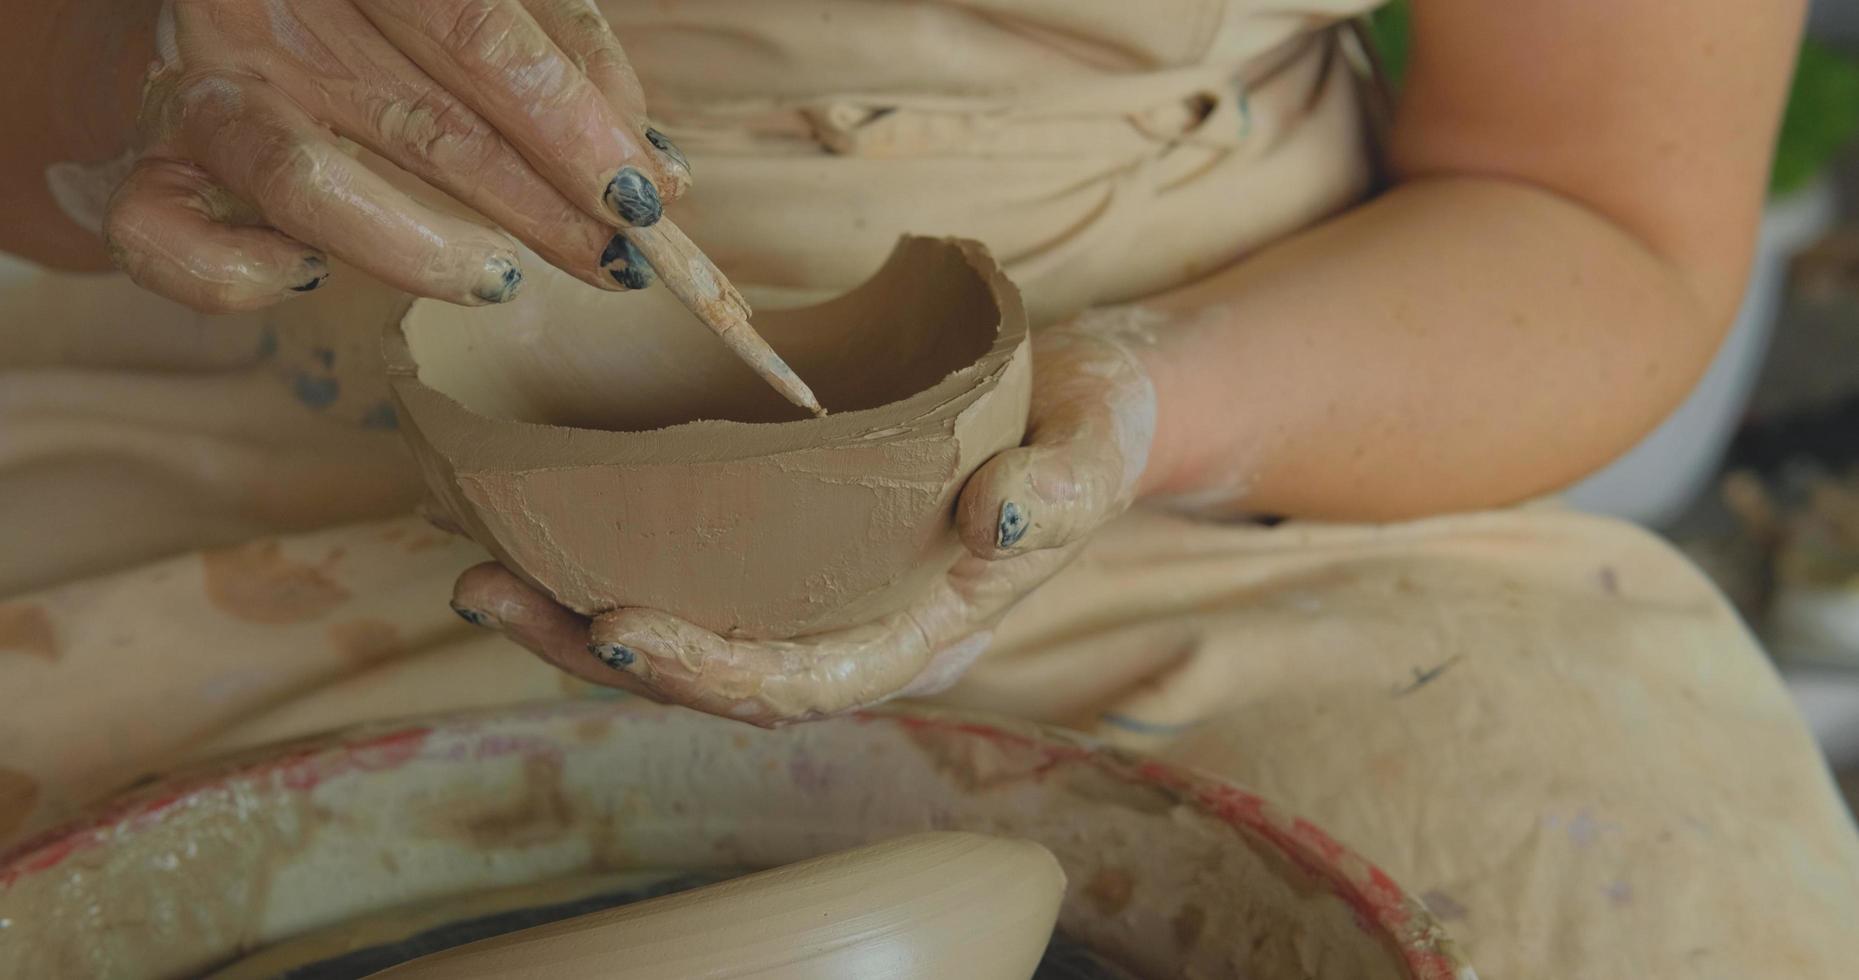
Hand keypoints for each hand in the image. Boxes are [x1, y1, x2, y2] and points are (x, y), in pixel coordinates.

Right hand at [99, 0, 687, 311]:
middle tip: (619, 264)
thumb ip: (559, 50)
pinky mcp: (144, 168)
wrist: (209, 0)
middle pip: (422, 120)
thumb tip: (653, 165)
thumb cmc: (371, 12)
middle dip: (541, 207)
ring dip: (420, 251)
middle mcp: (269, 11)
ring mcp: (200, 92)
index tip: (645, 196)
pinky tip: (312, 275)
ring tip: (500, 281)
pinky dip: (242, 275)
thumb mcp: (462, 5)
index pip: (481, 29)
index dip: (574, 121)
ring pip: (303, 184)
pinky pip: (169, 242)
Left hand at [451, 318, 1159, 725]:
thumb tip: (990, 521)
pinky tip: (534, 518)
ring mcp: (814, 588)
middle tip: (487, 591)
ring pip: (685, 627)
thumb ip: (1063, 489)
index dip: (710, 673)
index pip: (805, 683)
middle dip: (593, 650)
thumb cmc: (1085, 430)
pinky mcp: (785, 538)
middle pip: (712, 674)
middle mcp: (853, 625)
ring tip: (478, 570)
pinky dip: (608, 553)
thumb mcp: (1096, 449)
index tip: (618, 627)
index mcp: (922, 632)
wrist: (1079, 406)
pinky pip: (688, 566)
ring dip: (574, 612)